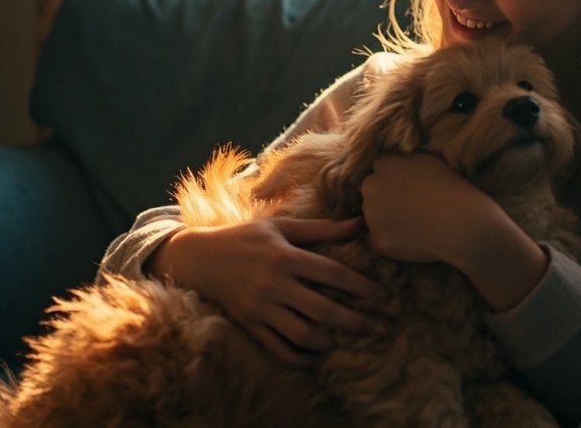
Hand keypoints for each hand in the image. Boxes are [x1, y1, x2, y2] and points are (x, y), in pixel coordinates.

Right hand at [148, 216, 380, 365]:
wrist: (199, 258)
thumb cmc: (245, 237)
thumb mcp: (280, 226)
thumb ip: (321, 228)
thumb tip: (357, 224)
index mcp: (285, 256)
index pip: (332, 273)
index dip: (361, 286)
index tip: (382, 295)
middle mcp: (274, 283)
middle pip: (323, 309)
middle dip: (354, 321)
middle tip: (375, 327)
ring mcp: (261, 307)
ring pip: (302, 333)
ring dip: (327, 341)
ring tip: (339, 339)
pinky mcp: (249, 324)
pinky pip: (278, 348)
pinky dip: (299, 357)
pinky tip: (314, 356)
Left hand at [360, 151, 549, 310]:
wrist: (464, 223)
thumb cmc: (453, 190)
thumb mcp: (428, 160)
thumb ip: (404, 160)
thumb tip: (392, 162)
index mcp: (384, 163)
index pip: (379, 169)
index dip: (394, 180)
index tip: (409, 190)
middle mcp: (372, 185)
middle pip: (371, 191)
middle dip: (385, 198)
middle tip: (412, 208)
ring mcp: (372, 213)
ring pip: (372, 216)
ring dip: (385, 220)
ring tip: (415, 225)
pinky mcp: (377, 239)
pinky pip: (376, 240)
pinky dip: (389, 241)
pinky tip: (411, 240)